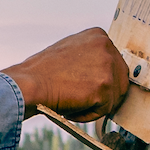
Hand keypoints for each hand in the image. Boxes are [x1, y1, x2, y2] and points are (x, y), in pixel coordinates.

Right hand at [4, 27, 130, 118]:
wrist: (29, 84)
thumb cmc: (43, 72)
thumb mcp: (70, 52)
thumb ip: (89, 56)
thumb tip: (103, 72)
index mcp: (99, 35)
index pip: (114, 65)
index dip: (99, 81)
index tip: (82, 85)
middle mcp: (107, 46)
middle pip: (120, 81)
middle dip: (103, 95)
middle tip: (80, 99)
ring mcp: (107, 66)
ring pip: (114, 97)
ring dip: (94, 105)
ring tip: (72, 100)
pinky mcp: (104, 86)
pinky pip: (104, 110)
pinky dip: (87, 114)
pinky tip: (70, 106)